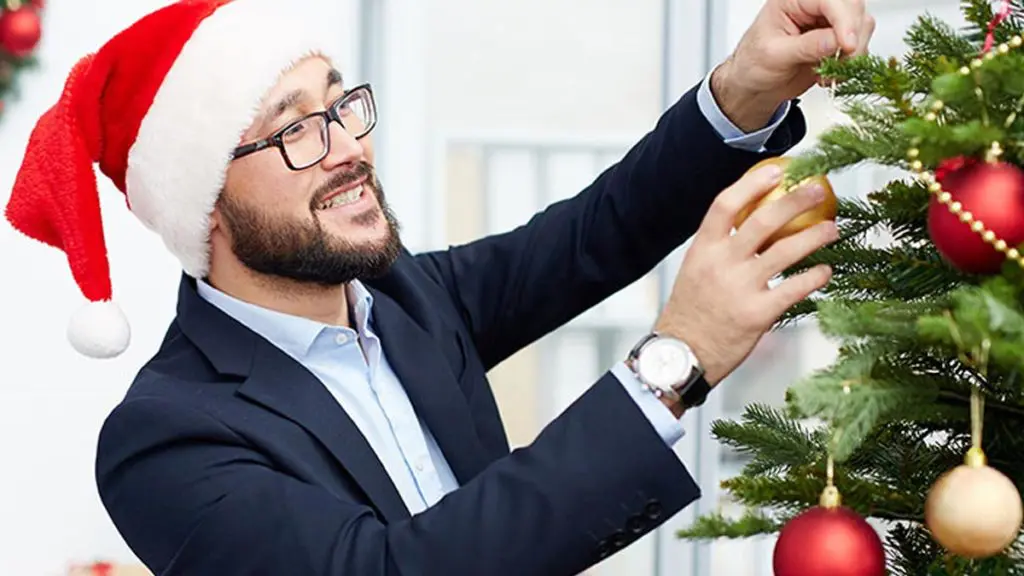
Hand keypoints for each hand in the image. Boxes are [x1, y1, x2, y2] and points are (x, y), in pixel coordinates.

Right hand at [654, 162, 837, 385]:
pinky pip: (795, 289)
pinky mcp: (758, 314)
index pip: (726, 204)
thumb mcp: (695, 272)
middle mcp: (721, 264)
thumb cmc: (689, 315)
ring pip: (786, 251)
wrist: (681, 355)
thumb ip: (719, 249)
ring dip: (815, 235)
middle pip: (764, 220)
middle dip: (796, 200)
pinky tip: (826, 272)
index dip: (753, 183)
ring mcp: (740, 288)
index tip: (777, 170)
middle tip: (818, 190)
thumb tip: (749, 225)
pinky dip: (815, 277)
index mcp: (702, 250)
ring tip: (832, 229)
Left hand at [711, 0, 875, 130]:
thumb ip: (806, 47)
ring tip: (828, 73)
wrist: (755, 86)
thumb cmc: (753, 65)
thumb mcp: (774, 56)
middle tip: (842, 61)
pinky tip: (830, 74)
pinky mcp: (837, 39)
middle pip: (853, 7)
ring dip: (853, 53)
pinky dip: (851, 63)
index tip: (847, 45)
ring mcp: (827, 21)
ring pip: (862, 25)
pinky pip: (860, 44)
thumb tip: (835, 40)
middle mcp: (813, 5)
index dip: (844, 20)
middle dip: (853, 36)